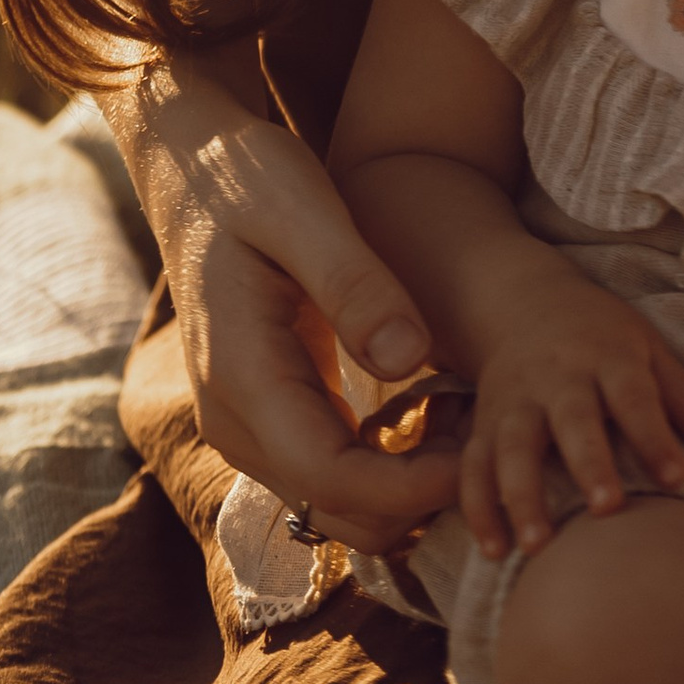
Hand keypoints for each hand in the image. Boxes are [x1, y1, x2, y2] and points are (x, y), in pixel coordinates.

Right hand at [139, 86, 465, 545]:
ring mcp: (246, 426)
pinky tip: (434, 415)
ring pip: (334, 504)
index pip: (328, 476)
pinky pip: (330, 474)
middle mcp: (235, 420)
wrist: (193, 173)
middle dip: (416, 498)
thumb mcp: (304, 208)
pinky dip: (386, 469)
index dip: (408, 488)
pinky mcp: (267, 418)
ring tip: (470, 422)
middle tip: (490, 439)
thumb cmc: (249, 178)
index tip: (479, 457)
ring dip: (404, 489)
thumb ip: (354, 283)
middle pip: (334, 510)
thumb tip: (406, 360)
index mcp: (242, 374)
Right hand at [461, 262, 683, 560]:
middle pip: (572, 420)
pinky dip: (477, 507)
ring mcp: (515, 402)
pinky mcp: (483, 424)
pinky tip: (495, 550)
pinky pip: (473, 467)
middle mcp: (557, 379)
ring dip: (521, 497)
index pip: (635, 397)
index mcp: (607, 357)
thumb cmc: (601, 336)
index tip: (678, 479)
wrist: (525, 301)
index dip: (655, 437)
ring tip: (537, 547)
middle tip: (605, 509)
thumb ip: (681, 397)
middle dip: (587, 463)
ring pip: (512, 449)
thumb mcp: (647, 348)